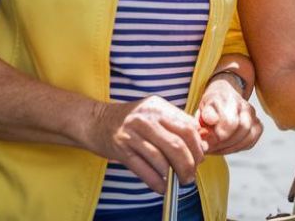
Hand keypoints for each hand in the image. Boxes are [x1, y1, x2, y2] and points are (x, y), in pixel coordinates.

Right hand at [88, 96, 206, 193]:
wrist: (94, 120)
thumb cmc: (129, 120)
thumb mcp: (153, 113)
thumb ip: (175, 124)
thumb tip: (199, 144)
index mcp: (158, 107)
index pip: (187, 127)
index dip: (197, 145)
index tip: (200, 157)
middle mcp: (146, 118)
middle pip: (177, 144)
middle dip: (189, 163)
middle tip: (191, 174)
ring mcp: (132, 134)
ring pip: (161, 158)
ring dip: (174, 174)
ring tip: (179, 182)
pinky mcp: (121, 149)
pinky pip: (143, 169)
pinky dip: (156, 181)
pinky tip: (162, 187)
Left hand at [195, 76, 263, 155]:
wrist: (223, 98)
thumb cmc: (212, 105)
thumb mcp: (203, 107)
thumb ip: (206, 115)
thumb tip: (212, 121)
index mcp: (230, 99)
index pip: (231, 121)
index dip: (219, 135)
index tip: (207, 139)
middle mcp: (245, 106)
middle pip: (243, 129)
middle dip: (224, 142)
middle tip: (210, 146)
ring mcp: (253, 116)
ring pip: (248, 137)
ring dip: (230, 148)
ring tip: (216, 148)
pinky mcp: (257, 126)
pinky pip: (251, 142)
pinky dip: (238, 148)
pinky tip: (226, 147)